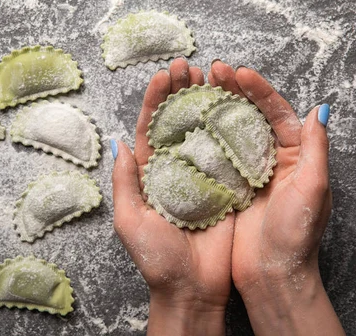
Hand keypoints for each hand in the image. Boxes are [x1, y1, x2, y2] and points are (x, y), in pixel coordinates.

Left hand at [112, 58, 230, 335]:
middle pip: (178, 122)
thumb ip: (125, 181)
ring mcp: (203, 176)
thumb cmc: (156, 259)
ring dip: (207, 103)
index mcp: (150, 174)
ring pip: (205, 131)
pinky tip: (236, 106)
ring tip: (212, 76)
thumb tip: (119, 142)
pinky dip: (232, 128)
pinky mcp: (226, 187)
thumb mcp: (130, 220)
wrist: (192, 288)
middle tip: (188, 66)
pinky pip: (229, 153)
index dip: (155, 100)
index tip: (163, 74)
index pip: (151, 128)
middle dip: (181, 92)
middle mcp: (176, 169)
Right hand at [208, 61, 343, 334]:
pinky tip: (186, 119)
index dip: (259, 90)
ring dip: (214, 106)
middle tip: (213, 70)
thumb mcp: (313, 188)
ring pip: (229, 130)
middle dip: (233, 90)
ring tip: (196, 86)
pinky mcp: (227, 185)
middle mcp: (269, 158)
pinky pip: (213, 153)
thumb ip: (316, 148)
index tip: (239, 72)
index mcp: (294, 155)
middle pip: (250, 115)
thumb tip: (320, 109)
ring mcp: (246, 171)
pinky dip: (201, 134)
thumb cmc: (297, 234)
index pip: (276, 112)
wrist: (272, 274)